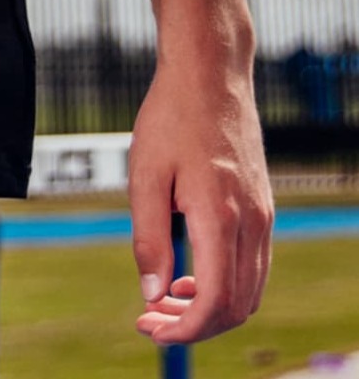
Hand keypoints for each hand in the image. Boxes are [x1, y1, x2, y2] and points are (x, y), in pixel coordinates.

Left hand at [129, 50, 272, 346]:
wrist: (210, 78)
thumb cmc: (170, 119)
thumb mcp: (144, 176)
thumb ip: (149, 238)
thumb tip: (152, 293)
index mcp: (221, 217)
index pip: (215, 301)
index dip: (183, 327)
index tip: (148, 326)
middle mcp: (252, 224)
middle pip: (236, 306)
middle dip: (194, 325)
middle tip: (150, 320)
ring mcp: (262, 219)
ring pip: (249, 292)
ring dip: (210, 309)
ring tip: (164, 300)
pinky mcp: (262, 211)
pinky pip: (252, 268)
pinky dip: (225, 286)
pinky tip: (188, 275)